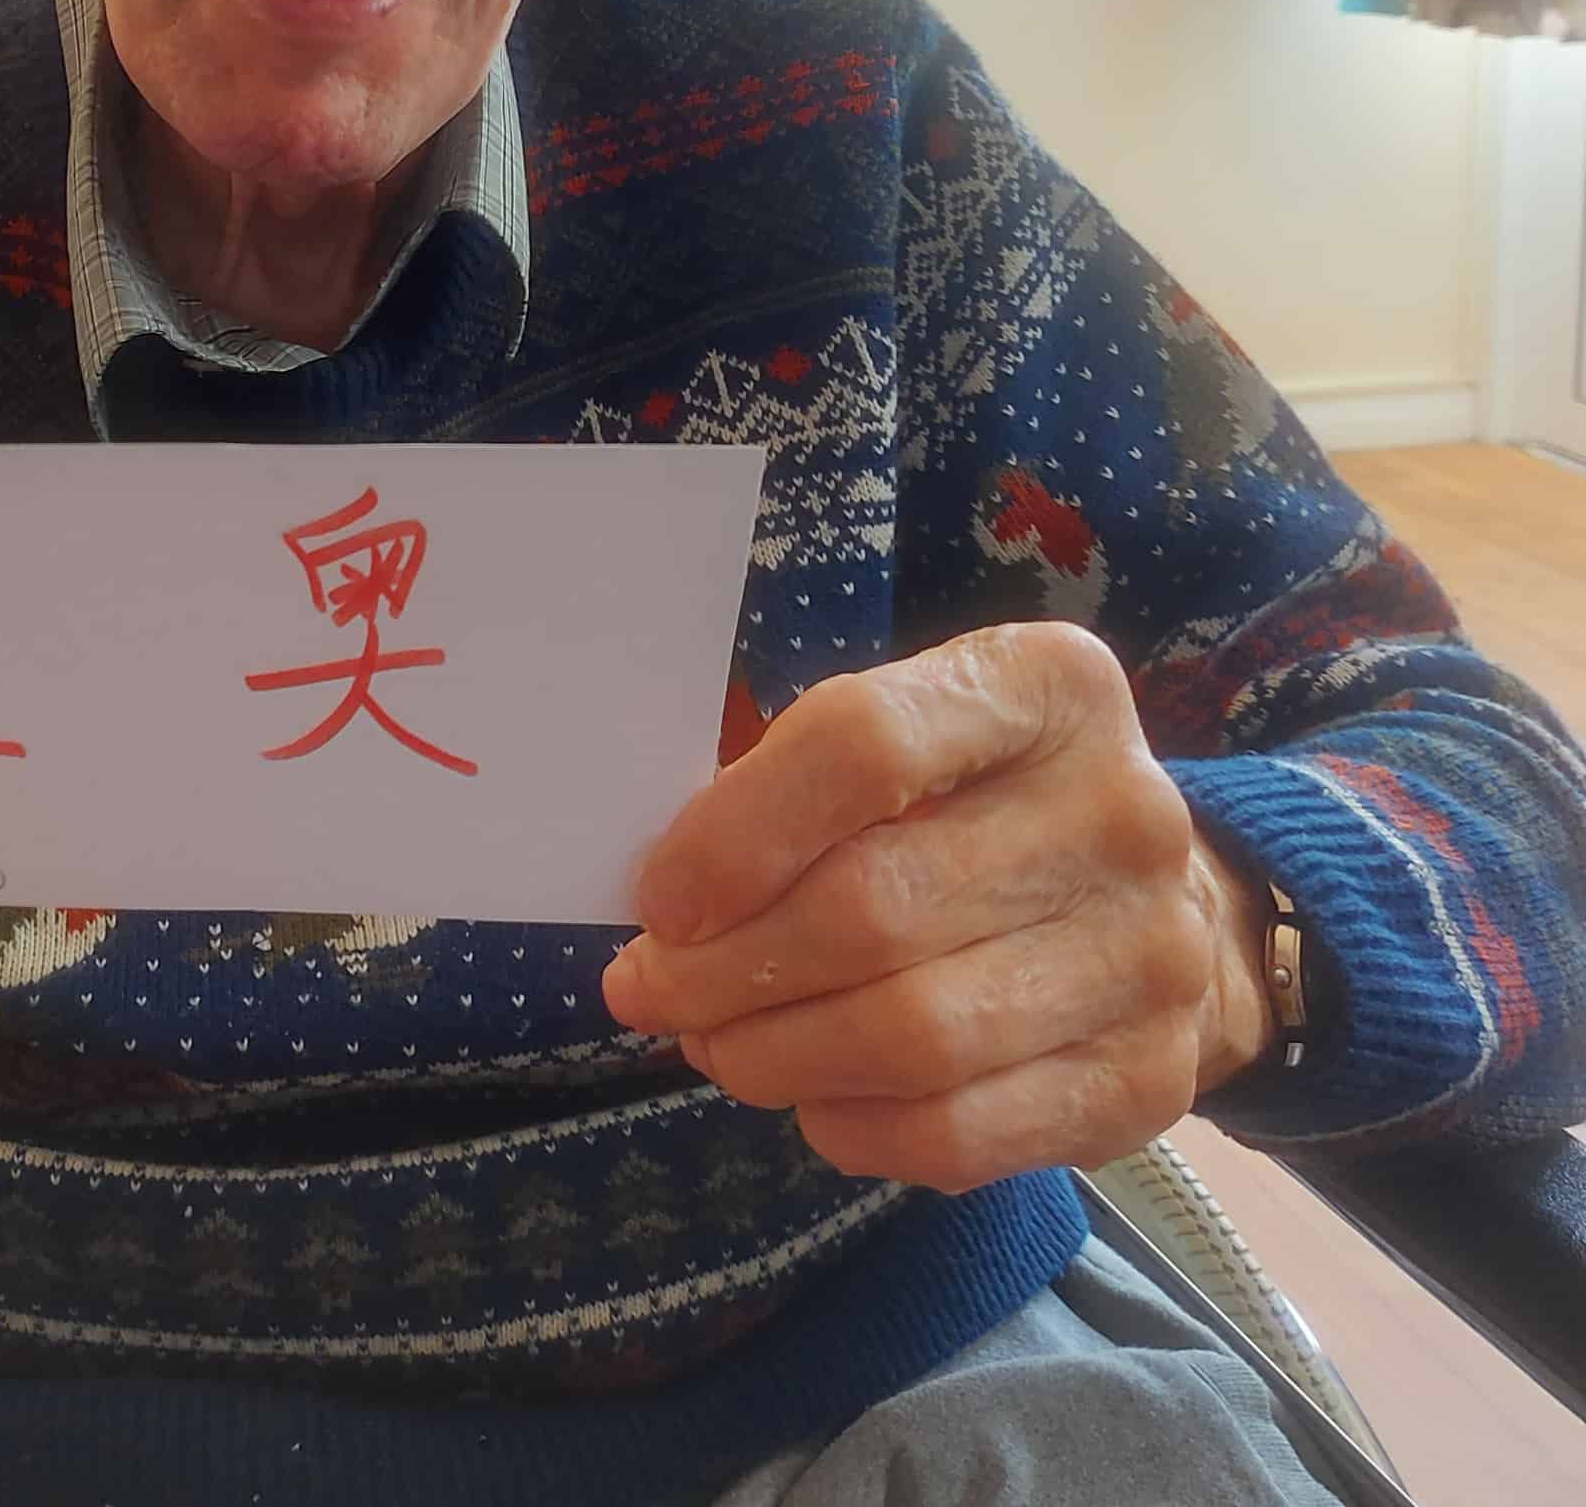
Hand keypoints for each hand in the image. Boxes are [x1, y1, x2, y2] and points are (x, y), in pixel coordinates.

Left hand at [602, 623, 1275, 1193]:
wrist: (1167, 903)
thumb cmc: (981, 802)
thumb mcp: (909, 736)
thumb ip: (795, 785)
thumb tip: (668, 905)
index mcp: (1048, 687)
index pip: (864, 745)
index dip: (737, 834)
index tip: (658, 902)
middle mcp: (1123, 811)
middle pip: (875, 906)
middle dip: (727, 967)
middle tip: (651, 990)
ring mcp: (1150, 954)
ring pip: (912, 1035)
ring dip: (773, 1054)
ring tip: (713, 1044)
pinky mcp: (1148, 1082)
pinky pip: (961, 1132)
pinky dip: (853, 1126)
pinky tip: (807, 1098)